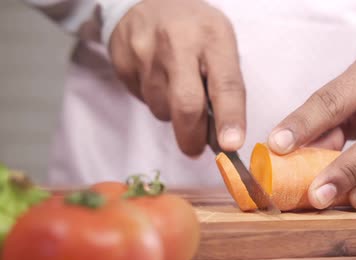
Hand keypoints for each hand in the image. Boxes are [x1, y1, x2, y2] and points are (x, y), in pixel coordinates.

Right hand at [109, 0, 245, 155]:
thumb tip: (225, 136)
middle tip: (197, 148)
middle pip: (187, 105)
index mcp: (213, 37)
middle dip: (193, 137)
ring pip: (162, 108)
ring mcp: (146, 53)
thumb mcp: (220, 43)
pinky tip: (158, 80)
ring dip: (173, 115)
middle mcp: (178, 43)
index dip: (229, 119)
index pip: (225, 84)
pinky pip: (143, 100)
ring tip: (177, 90)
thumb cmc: (194, 29)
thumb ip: (226, 84)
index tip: (231, 145)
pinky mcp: (124, 63)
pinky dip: (155, 101)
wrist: (146, 0)